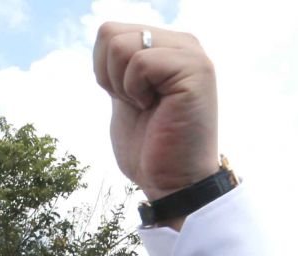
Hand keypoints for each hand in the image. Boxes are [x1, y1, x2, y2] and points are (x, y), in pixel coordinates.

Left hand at [93, 23, 219, 204]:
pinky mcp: (194, 69)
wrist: (172, 181)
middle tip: (136, 103)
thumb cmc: (148, 146)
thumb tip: (105, 36)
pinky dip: (135, 91)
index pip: (110, 32)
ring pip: (121, 45)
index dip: (103, 70)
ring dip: (122, 85)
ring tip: (147, 105)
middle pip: (111, 33)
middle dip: (109, 76)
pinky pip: (139, 62)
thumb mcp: (125, 96)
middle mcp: (182, 43)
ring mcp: (190, 54)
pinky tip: (154, 108)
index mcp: (166, 46)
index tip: (126, 98)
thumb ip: (119, 66)